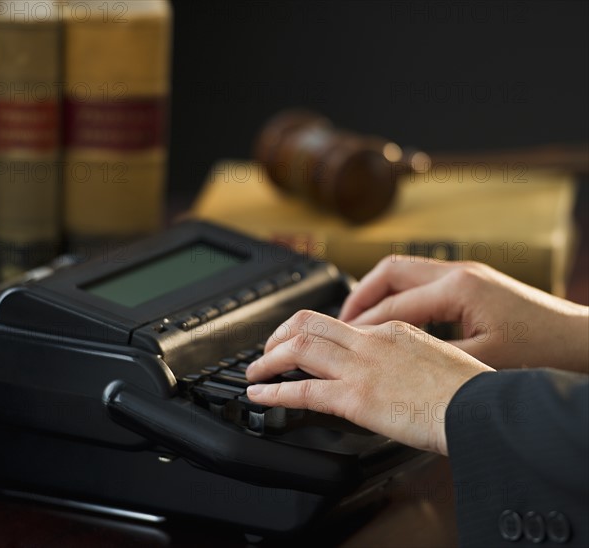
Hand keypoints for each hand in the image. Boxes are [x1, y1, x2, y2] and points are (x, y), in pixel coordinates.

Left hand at [245, 310, 493, 455]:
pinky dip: (275, 391)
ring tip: (255, 371)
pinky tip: (262, 395)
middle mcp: (371, 342)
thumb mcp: (437, 357)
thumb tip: (395, 368)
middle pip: (309, 324)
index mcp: (392, 330)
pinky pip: (303, 391)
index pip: (340, 323)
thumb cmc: (469, 390)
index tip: (302, 342)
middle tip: (268, 349)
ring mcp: (361, 368)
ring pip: (299, 349)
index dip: (312, 331)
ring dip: (269, 360)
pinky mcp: (356, 398)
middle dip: (280, 335)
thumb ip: (408, 356)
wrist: (482, 408)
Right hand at [339, 256, 588, 372]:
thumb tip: (395, 359)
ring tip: (359, 317)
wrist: (579, 338)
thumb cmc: (542, 348)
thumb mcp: (482, 361)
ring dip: (378, 292)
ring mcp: (464, 274)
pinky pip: (421, 282)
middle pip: (390, 271)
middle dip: (360, 294)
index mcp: (458, 289)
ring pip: (403, 272)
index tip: (342, 339)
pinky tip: (395, 318)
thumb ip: (434, 356)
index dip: (364, 324)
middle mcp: (457, 273)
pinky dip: (399, 296)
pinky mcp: (470, 282)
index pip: (394, 305)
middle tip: (340, 320)